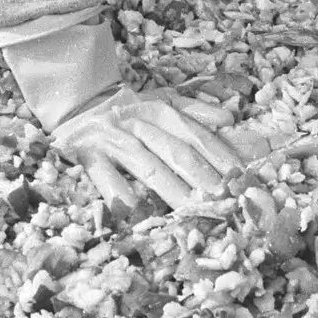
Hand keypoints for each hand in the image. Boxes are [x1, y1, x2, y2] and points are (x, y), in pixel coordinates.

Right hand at [51, 84, 245, 210]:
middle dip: (202, 177)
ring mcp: (111, 139)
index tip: (241, 178)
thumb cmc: (128, 116)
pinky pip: (107, 179)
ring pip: (147, 166)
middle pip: (176, 151)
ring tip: (193, 211)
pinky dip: (123, 196)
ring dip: (172, 190)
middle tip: (224, 201)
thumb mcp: (160, 103)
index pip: (195, 134)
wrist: (76, 109)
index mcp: (158, 109)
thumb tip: (228, 120)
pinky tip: (140, 214)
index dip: (219, 155)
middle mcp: (137, 121)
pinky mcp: (86, 156)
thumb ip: (194, 113)